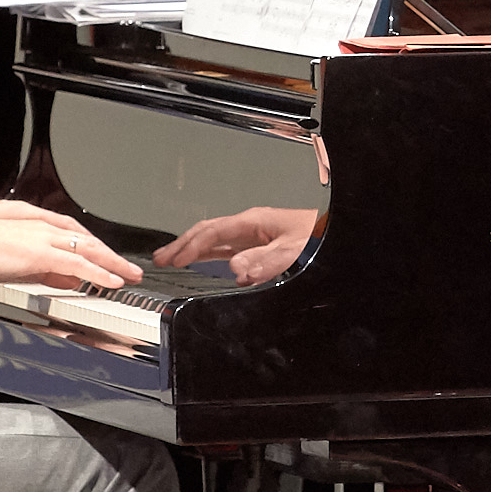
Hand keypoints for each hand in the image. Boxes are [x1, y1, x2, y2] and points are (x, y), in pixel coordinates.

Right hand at [0, 205, 141, 290]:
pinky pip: (78, 264)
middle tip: (130, 269)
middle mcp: (45, 228)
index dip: (96, 248)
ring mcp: (45, 239)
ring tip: (129, 276)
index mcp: (38, 226)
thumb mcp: (19, 262)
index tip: (109, 259)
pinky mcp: (43, 253)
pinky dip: (98, 272)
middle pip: (88, 241)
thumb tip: (69, 280)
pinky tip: (112, 281)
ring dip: (113, 264)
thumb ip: (45, 271)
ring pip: (89, 250)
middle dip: (112, 256)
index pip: (76, 235)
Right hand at [154, 206, 322, 287]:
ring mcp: (253, 233)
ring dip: (191, 249)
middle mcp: (249, 225)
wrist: (329, 228)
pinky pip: (227, 246)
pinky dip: (209, 253)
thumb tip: (236, 270)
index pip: (213, 233)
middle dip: (182, 245)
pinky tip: (202, 261)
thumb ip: (264, 260)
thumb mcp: (292, 249)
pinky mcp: (259, 242)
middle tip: (160, 258)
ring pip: (214, 239)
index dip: (191, 247)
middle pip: (207, 233)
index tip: (174, 261)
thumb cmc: (315, 233)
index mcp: (253, 221)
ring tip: (171, 259)